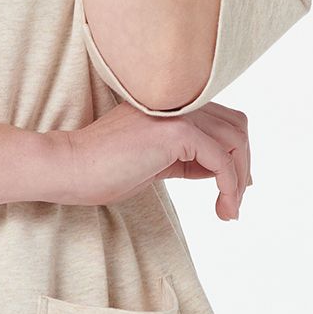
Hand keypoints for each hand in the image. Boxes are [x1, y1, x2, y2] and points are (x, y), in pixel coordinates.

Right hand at [47, 100, 251, 220]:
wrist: (69, 167)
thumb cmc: (102, 170)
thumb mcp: (156, 163)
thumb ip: (186, 159)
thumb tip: (217, 171)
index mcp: (173, 105)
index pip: (223, 121)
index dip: (236, 155)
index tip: (234, 191)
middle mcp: (179, 102)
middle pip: (236, 126)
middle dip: (243, 166)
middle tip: (233, 204)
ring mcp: (178, 113)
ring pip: (235, 141)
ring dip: (239, 180)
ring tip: (228, 211)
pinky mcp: (176, 131)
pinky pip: (221, 159)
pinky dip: (229, 186)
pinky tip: (221, 207)